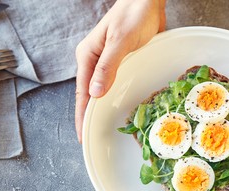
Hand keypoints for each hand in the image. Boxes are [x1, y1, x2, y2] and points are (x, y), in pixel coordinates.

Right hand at [75, 0, 165, 141]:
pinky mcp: (119, 63)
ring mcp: (106, 63)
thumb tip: (95, 94)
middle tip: (90, 138)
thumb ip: (107, 66)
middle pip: (88, 94)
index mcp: (87, 56)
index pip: (82, 92)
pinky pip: (112, 84)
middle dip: (88, 116)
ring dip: (100, 109)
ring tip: (100, 129)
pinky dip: (112, 98)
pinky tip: (116, 108)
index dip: (81, 115)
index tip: (81, 135)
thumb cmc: (133, 15)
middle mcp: (94, 61)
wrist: (147, 1)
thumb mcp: (120, 41)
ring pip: (100, 91)